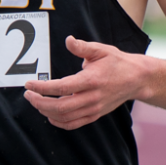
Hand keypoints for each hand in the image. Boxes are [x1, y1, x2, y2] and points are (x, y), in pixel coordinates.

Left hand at [22, 37, 151, 130]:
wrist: (137, 79)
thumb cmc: (118, 63)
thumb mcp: (101, 50)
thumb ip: (82, 47)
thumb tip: (68, 40)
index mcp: (91, 80)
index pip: (62, 87)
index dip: (42, 87)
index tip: (29, 84)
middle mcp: (92, 97)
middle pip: (60, 107)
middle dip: (39, 102)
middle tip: (28, 95)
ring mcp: (94, 109)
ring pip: (65, 117)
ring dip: (46, 112)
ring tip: (36, 102)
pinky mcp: (95, 115)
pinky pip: (74, 124)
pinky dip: (59, 122)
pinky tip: (49, 115)